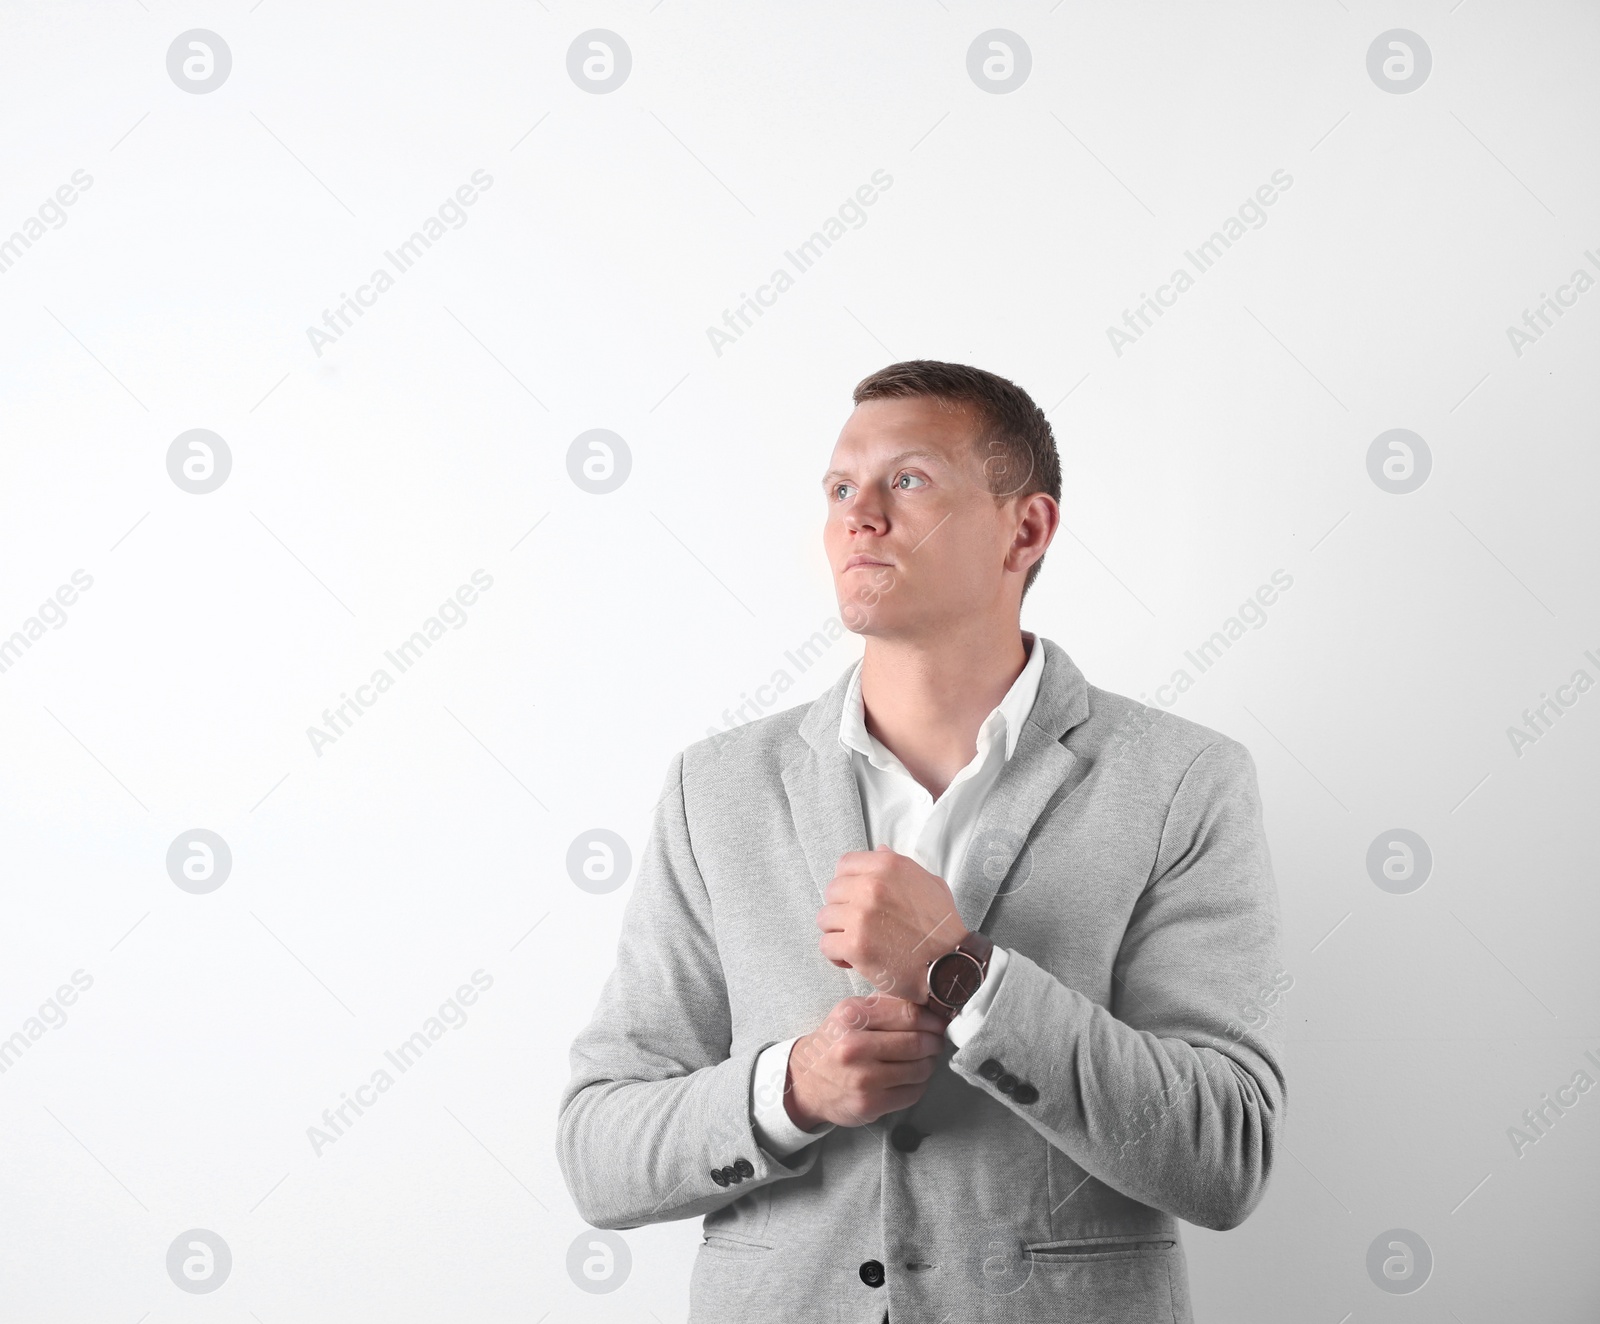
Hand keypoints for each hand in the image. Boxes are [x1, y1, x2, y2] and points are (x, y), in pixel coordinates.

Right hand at [784, 995, 947, 1130]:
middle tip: (936, 1041)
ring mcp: (862, 1078)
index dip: (932, 1019)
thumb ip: (885, 1003)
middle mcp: (854, 1046)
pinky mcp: (870, 1104)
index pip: (909, 1013)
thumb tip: (927, 1001)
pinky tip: (913, 1077)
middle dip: (935, 1042)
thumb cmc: (835, 1042)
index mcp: (852, 1016)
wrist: (806, 1081)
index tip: (939, 1022)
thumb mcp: (851, 1012)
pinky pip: (913, 1093)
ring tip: (925, 1059)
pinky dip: (921, 1084)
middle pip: (918, 1042)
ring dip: (930, 1063)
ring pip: (920, 1069)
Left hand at [815, 845, 967, 1001]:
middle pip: (832, 891)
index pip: (844, 864)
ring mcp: (861, 915)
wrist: (950, 966)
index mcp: (889, 867)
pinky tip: (856, 959)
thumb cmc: (942, 928)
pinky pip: (826, 945)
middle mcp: (872, 886)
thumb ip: (899, 866)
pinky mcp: (855, 944)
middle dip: (843, 910)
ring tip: (859, 942)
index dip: (848, 883)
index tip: (856, 899)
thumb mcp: (929, 884)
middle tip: (861, 926)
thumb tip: (878, 850)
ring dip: (839, 932)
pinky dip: (837, 955)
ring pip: (825, 918)